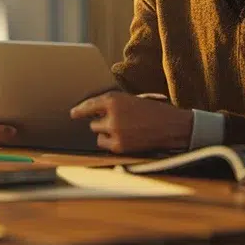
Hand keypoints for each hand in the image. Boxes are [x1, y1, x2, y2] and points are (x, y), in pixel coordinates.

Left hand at [69, 90, 192, 153]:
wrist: (172, 126)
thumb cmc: (154, 111)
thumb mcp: (132, 99)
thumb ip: (113, 104)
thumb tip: (92, 112)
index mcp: (114, 99)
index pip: (89, 105)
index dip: (80, 110)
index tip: (73, 114)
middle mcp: (111, 114)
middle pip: (92, 123)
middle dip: (102, 123)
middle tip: (117, 123)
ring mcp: (114, 131)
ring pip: (98, 134)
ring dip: (105, 133)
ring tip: (123, 130)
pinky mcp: (119, 145)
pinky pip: (105, 144)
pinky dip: (112, 143)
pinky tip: (125, 138)